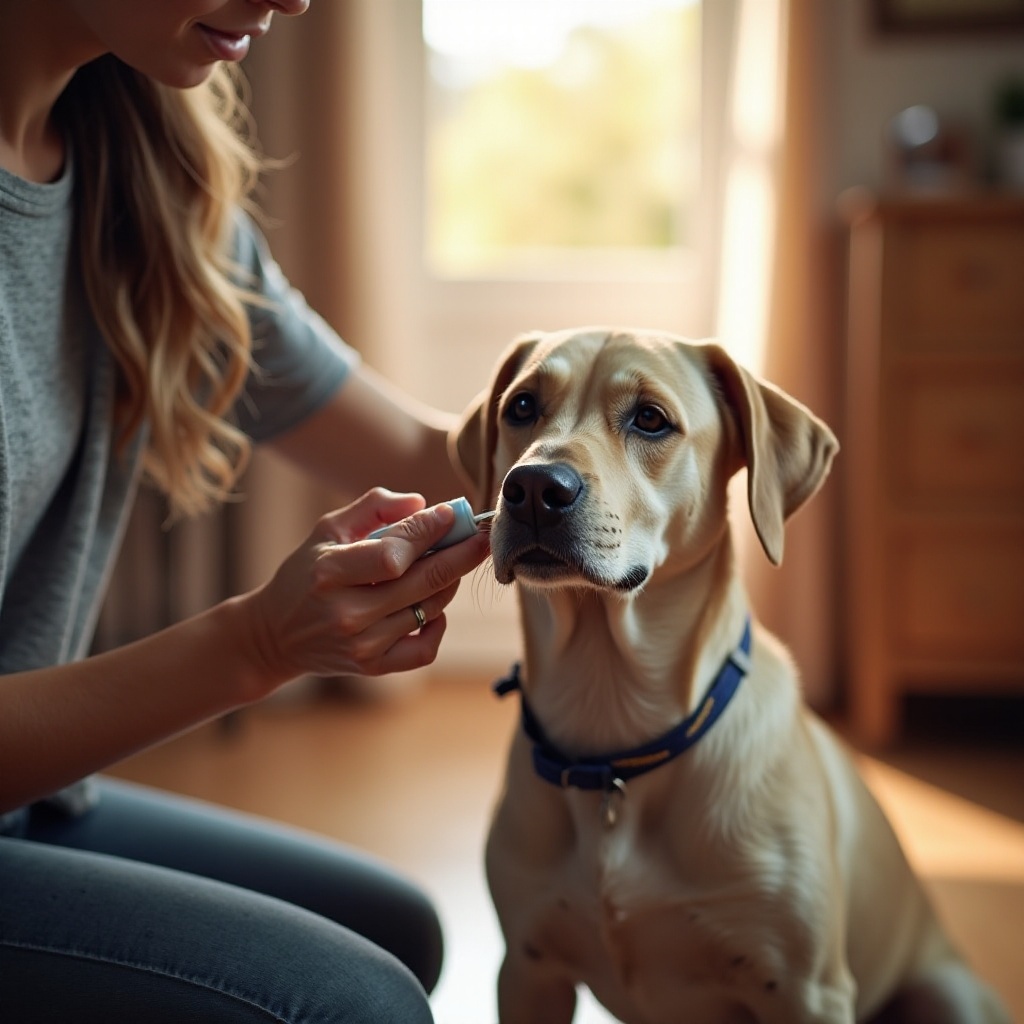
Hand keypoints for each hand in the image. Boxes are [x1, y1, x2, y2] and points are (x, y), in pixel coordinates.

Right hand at [240, 488, 490, 686]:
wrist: (275, 635)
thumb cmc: (306, 574)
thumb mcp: (327, 531)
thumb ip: (373, 509)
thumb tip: (421, 503)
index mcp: (330, 572)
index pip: (394, 553)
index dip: (428, 532)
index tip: (451, 514)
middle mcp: (347, 612)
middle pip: (423, 581)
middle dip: (461, 554)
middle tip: (484, 536)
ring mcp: (362, 644)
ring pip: (430, 608)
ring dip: (449, 582)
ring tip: (450, 563)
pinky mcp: (373, 666)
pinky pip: (425, 647)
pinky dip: (438, 625)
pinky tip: (433, 606)